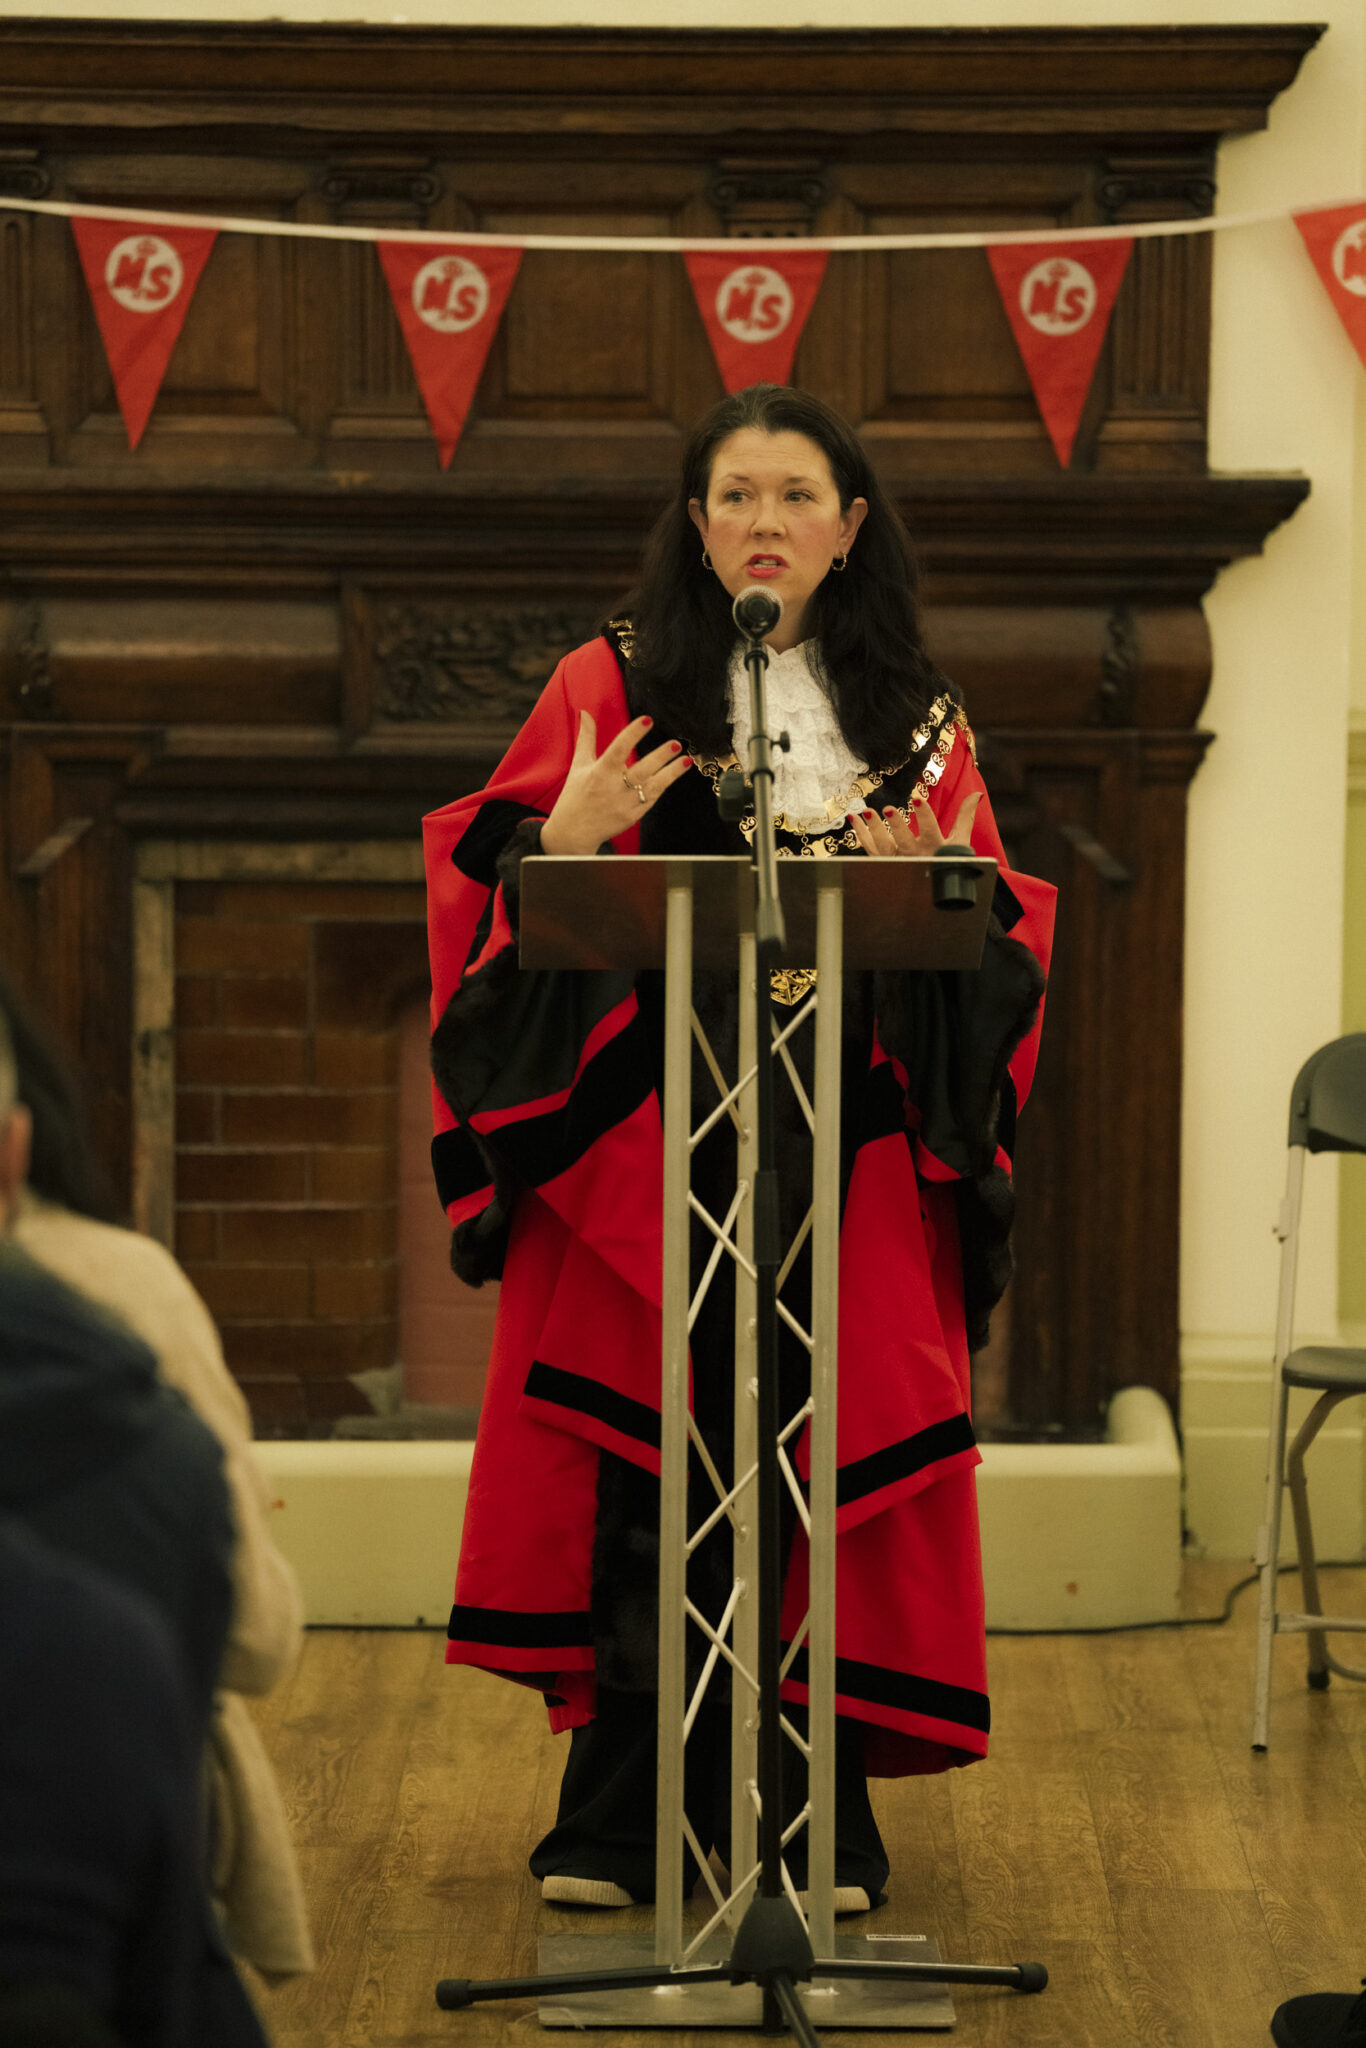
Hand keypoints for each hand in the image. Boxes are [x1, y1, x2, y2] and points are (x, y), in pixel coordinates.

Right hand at [540, 711, 693, 855]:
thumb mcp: (579, 764)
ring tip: (686, 760)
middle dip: (660, 757)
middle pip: (641, 770)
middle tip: (676, 744)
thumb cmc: (576, 795)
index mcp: (599, 773)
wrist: (573, 831)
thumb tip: (585, 713)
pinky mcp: (632, 816)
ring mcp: (625, 804)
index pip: (619, 749)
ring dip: (671, 773)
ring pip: (652, 787)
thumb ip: (586, 738)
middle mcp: (613, 788)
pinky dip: (662, 786)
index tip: (647, 720)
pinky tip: (674, 774)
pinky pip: (651, 799)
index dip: (633, 734)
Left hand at [848, 789, 981, 858]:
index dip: (923, 814)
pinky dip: (860, 833)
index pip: (930, 830)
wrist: (932, 887)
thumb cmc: (946, 860)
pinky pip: (869, 848)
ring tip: (867, 811)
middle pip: (904, 841)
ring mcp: (897, 860)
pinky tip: (854, 817)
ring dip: (874, 829)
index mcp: (935, 848)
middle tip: (888, 809)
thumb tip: (977, 794)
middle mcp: (915, 856)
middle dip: (896, 826)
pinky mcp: (882, 861)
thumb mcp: (959, 841)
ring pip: (883, 846)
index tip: (916, 797)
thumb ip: (965, 816)